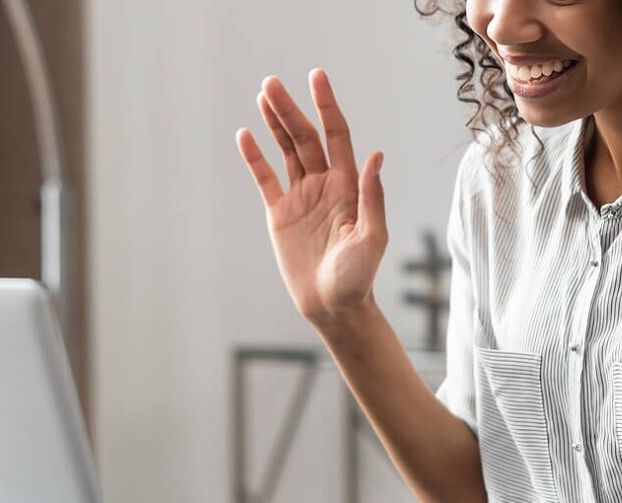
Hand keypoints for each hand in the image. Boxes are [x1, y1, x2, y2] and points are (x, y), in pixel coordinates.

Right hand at [236, 69, 387, 327]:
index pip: (337, 136)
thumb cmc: (358, 277)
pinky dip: (255, 158)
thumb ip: (372, 197)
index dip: (327, 106)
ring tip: (263, 95)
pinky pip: (265, 179)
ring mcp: (301, 197)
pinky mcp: (280, 214)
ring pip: (286, 151)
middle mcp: (324, 185)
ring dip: (275, 123)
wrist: (333, 306)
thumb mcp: (372, 237)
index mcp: (348, 186)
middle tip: (271, 83)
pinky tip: (245, 135)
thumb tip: (376, 156)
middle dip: (290, 109)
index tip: (316, 77)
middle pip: (305, 137)